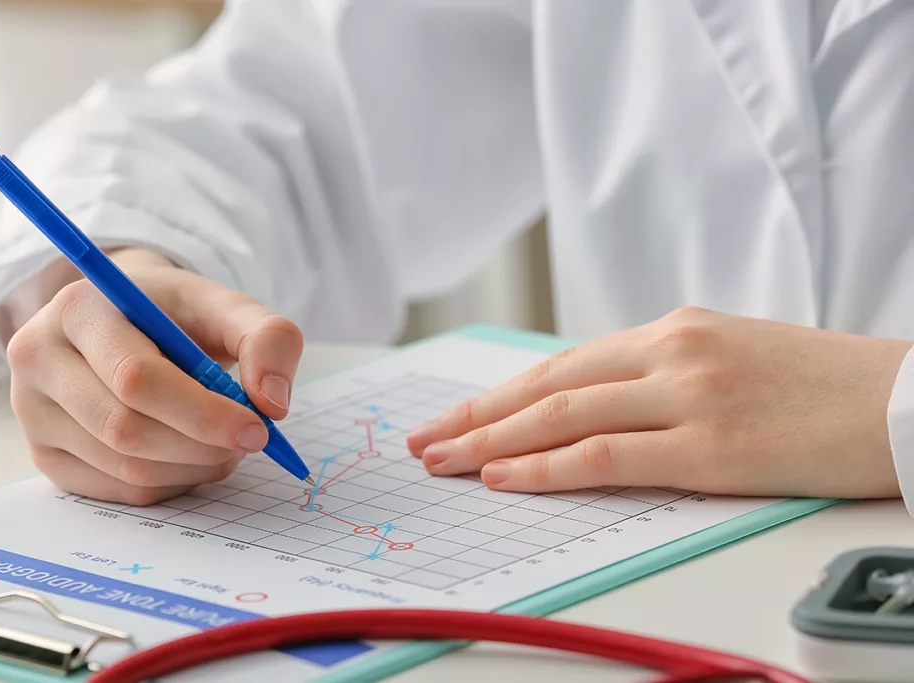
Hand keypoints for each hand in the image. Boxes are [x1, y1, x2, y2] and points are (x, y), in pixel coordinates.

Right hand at [6, 249, 302, 505]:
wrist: (126, 319)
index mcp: (79, 309)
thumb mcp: (227, 306)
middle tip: (248, 440)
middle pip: (125, 429)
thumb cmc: (175, 314)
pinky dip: (169, 483)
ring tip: (223, 444)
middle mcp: (39, 358)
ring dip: (191, 467)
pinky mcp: (44, 454)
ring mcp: (32, 412)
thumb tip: (272, 404)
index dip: (203, 413)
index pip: (136, 378)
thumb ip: (267, 338)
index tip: (257, 428)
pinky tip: (189, 456)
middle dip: (201, 445)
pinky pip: (116, 490)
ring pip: (123, 467)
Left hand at [407, 307, 912, 498]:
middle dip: (476, 415)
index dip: (502, 392)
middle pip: (548, 385)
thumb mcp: (729, 359)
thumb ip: (661, 376)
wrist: (904, 398)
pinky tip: (504, 476)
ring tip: (442, 460)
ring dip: (491, 440)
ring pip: (563, 415)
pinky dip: (546, 466)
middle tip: (424, 439)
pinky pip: (606, 455)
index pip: (564, 363)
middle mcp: (671, 353)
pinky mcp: (712, 445)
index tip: (457, 415)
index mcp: (673, 331)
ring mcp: (689, 395)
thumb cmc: (820, 386)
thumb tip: (596, 406)